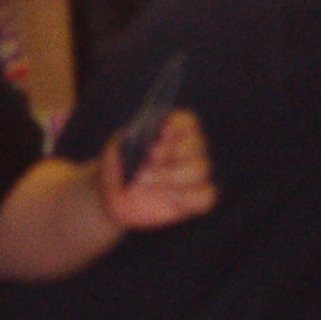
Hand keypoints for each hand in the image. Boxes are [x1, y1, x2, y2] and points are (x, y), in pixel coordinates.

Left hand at [96, 111, 216, 231]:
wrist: (114, 195)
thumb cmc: (118, 165)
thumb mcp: (117, 149)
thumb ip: (131, 142)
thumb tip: (148, 146)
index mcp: (170, 128)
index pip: (185, 122)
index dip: (175, 129)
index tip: (155, 141)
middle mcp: (187, 147)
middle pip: (196, 147)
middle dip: (170, 157)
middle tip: (143, 168)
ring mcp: (193, 172)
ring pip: (201, 170)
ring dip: (174, 178)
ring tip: (146, 183)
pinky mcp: (194, 197)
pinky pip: (206, 196)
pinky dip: (188, 198)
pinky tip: (168, 198)